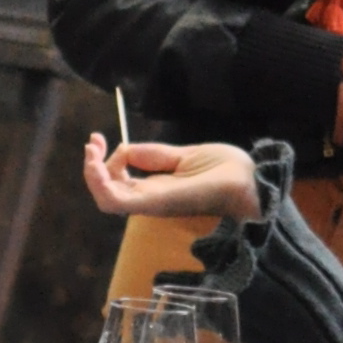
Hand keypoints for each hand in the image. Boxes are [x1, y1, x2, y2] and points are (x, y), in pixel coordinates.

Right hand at [82, 135, 259, 221]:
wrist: (250, 180)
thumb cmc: (226, 169)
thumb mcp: (183, 155)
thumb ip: (154, 155)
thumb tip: (124, 149)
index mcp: (157, 190)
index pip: (118, 183)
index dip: (103, 162)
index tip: (97, 139)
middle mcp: (151, 200)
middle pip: (107, 193)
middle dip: (92, 167)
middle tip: (92, 143)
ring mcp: (154, 203)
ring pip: (107, 200)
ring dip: (92, 176)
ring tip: (92, 151)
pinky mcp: (158, 203)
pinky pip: (119, 201)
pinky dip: (102, 184)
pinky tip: (100, 165)